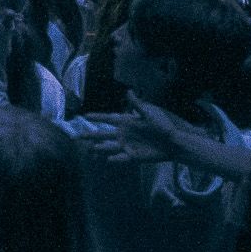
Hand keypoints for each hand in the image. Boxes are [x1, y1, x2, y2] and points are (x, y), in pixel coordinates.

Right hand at [81, 96, 201, 164]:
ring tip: (89, 149)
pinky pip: (121, 158)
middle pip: (103, 134)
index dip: (97, 117)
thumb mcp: (150, 113)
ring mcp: (128, 145)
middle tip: (76, 137)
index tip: (84, 115)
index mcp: (127, 122)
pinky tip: (108, 160)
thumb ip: (137, 105)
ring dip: (99, 148)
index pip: (108, 119)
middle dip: (90, 135)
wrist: (174, 142)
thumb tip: (128, 91)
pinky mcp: (134, 156)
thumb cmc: (163, 125)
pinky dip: (115, 159)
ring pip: (109, 147)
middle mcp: (124, 134)